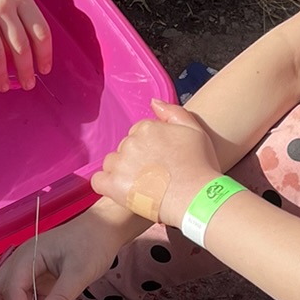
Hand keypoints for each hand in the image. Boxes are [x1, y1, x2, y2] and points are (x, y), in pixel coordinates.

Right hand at [0, 0, 51, 90]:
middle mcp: (2, 5)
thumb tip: (22, 44)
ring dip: (1, 75)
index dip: (44, 54)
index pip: (40, 31)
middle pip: (21, 47)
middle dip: (26, 71)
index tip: (44, 69)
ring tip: (2, 86)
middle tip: (26, 85)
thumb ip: (15, 8)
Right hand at [0, 204, 137, 299]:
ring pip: (2, 295)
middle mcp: (19, 262)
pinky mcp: (35, 276)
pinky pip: (20, 296)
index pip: (11, 290)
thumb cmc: (92, 244)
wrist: (103, 228)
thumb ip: (61, 298)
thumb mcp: (80, 272)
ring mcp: (26, 269)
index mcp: (26, 257)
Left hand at [91, 99, 223, 229]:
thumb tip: (153, 102)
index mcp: (147, 127)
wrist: (197, 198)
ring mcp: (120, 164)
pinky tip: (122, 191)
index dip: (150, 148)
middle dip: (136, 160)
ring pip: (112, 163)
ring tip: (142, 186)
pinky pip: (98, 181)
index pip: (138, 133)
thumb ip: (173, 112)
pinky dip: (107, 185)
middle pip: (125, 148)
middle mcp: (130, 142)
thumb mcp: (195, 130)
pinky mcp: (113, 185)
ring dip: (122, 172)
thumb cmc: (200, 166)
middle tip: (154, 175)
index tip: (160, 160)